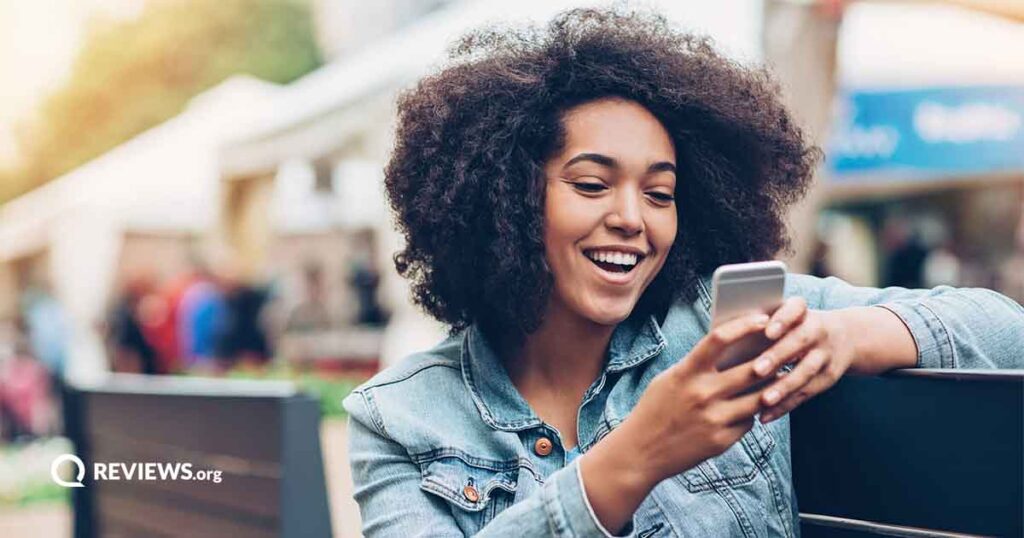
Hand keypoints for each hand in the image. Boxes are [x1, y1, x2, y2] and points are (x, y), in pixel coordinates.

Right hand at [625, 312, 778, 483]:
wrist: (640, 452)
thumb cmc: (655, 409)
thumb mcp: (670, 379)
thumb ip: (697, 365)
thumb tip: (732, 348)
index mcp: (686, 373)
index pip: (719, 339)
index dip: (744, 326)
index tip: (762, 319)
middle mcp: (702, 394)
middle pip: (752, 370)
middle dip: (772, 360)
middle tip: (786, 352)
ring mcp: (713, 419)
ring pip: (759, 398)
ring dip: (771, 389)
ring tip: (780, 380)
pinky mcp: (721, 441)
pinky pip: (748, 422)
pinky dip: (751, 414)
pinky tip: (749, 409)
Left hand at [753, 297, 855, 422]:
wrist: (846, 337)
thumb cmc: (795, 326)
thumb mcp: (786, 317)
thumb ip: (760, 323)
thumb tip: (724, 333)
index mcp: (803, 312)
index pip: (796, 309)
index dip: (783, 320)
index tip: (767, 332)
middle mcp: (818, 330)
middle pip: (800, 342)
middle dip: (778, 356)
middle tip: (757, 370)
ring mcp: (826, 355)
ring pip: (805, 372)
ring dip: (783, 387)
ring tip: (763, 400)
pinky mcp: (828, 378)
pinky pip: (806, 394)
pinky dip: (785, 406)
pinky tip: (765, 415)